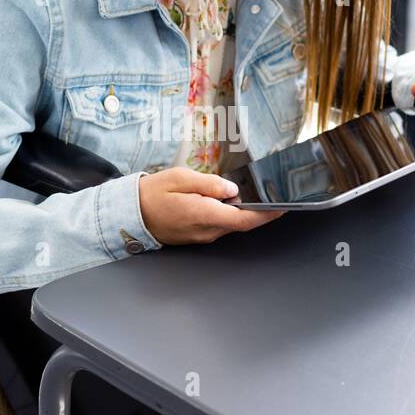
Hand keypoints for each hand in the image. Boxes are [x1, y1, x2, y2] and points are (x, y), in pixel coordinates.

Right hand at [138, 167, 283, 244]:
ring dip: (239, 211)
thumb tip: (233, 190)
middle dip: (257, 209)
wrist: (131, 214)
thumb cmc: (153, 194)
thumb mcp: (181, 178)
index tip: (283, 207)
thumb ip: (210, 184)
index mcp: (203, 214)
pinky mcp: (199, 237)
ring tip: (240, 192)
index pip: (244, 219)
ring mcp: (203, 236)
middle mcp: (206, 231)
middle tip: (268, 193)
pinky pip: (219, 226)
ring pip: (230, 224)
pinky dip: (227, 214)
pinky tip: (222, 201)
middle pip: (241, 222)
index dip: (267, 215)